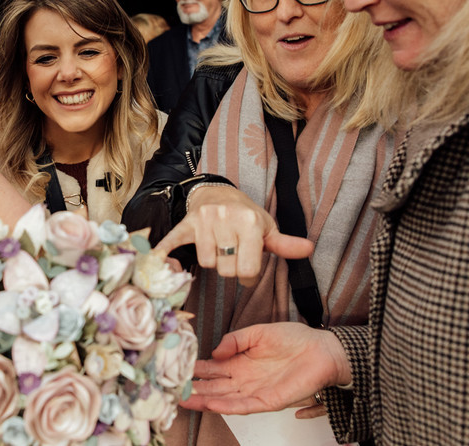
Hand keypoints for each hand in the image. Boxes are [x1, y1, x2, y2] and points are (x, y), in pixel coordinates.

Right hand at [153, 185, 313, 286]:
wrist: (218, 193)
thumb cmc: (246, 216)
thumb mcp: (267, 228)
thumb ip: (285, 244)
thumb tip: (309, 249)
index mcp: (250, 222)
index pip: (247, 271)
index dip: (248, 276)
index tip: (247, 270)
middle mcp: (227, 219)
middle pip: (226, 270)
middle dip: (230, 268)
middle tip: (232, 255)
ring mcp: (204, 220)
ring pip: (206, 263)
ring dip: (212, 261)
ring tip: (218, 247)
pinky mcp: (185, 223)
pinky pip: (173, 243)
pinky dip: (165, 252)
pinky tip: (159, 259)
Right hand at [180, 322, 349, 415]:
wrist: (321, 350)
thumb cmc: (295, 339)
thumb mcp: (259, 332)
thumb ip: (235, 339)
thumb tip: (215, 350)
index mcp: (240, 361)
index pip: (212, 368)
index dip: (195, 369)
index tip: (175, 367)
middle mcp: (244, 378)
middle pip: (213, 386)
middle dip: (193, 388)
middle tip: (172, 388)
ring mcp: (254, 391)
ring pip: (223, 398)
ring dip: (204, 400)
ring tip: (184, 399)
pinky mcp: (267, 401)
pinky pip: (243, 406)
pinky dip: (226, 406)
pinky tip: (211, 404)